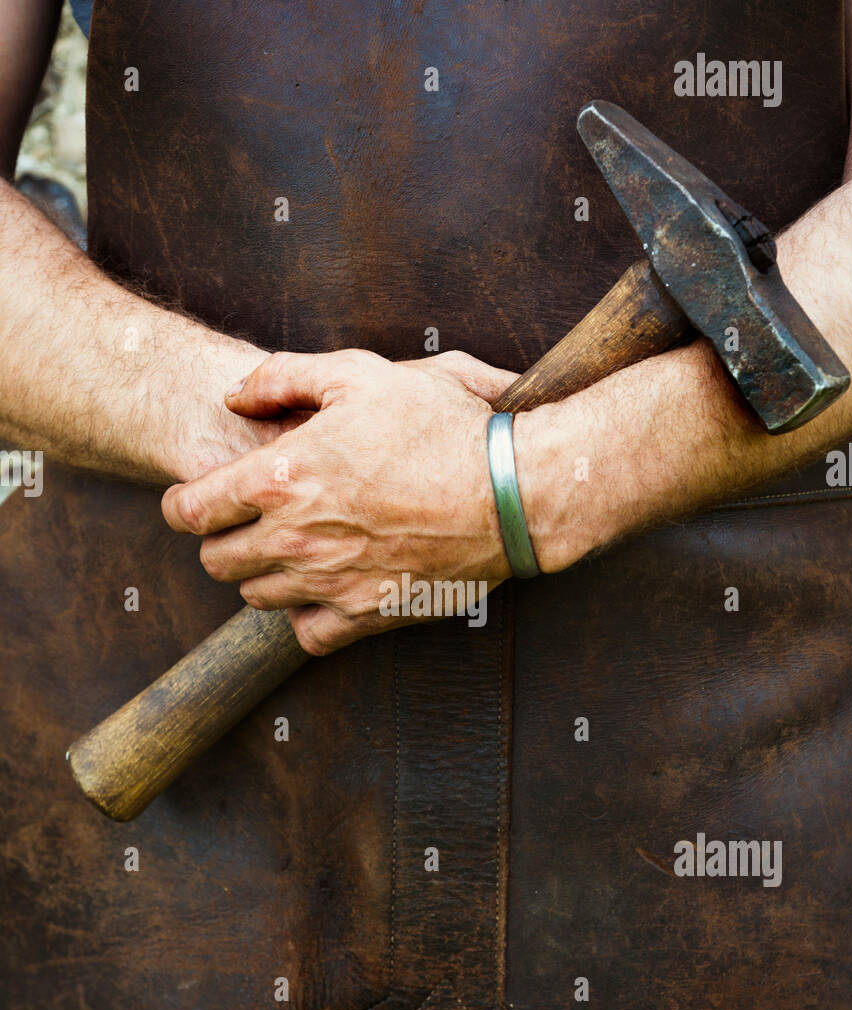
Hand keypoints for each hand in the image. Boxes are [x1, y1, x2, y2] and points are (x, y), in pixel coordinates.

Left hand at [162, 348, 518, 654]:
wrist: (510, 492)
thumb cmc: (440, 427)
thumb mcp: (360, 375)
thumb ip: (283, 378)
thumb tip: (233, 397)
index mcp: (281, 478)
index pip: (190, 511)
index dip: (183, 505)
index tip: (196, 500)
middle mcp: (295, 538)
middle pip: (215, 561)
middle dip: (221, 538)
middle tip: (248, 521)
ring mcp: (329, 583)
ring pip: (255, 597)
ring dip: (262, 574)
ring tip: (292, 548)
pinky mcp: (366, 615)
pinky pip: (307, 634)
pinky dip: (305, 616)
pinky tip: (324, 588)